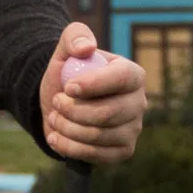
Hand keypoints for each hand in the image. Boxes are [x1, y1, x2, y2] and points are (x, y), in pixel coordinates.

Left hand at [38, 22, 146, 163]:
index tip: (68, 87)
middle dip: (73, 110)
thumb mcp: (66, 48)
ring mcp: (133, 129)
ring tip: (54, 117)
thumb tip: (87, 48)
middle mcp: (139, 102)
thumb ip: (75, 36)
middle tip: (56, 102)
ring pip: (99, 135)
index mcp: (132, 74)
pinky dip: (70, 148)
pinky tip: (55, 137)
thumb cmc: (68, 72)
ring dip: (67, 128)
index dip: (94, 84)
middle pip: (109, 113)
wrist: (61, 101)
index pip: (122, 79)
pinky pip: (97, 155)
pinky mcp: (123, 150)